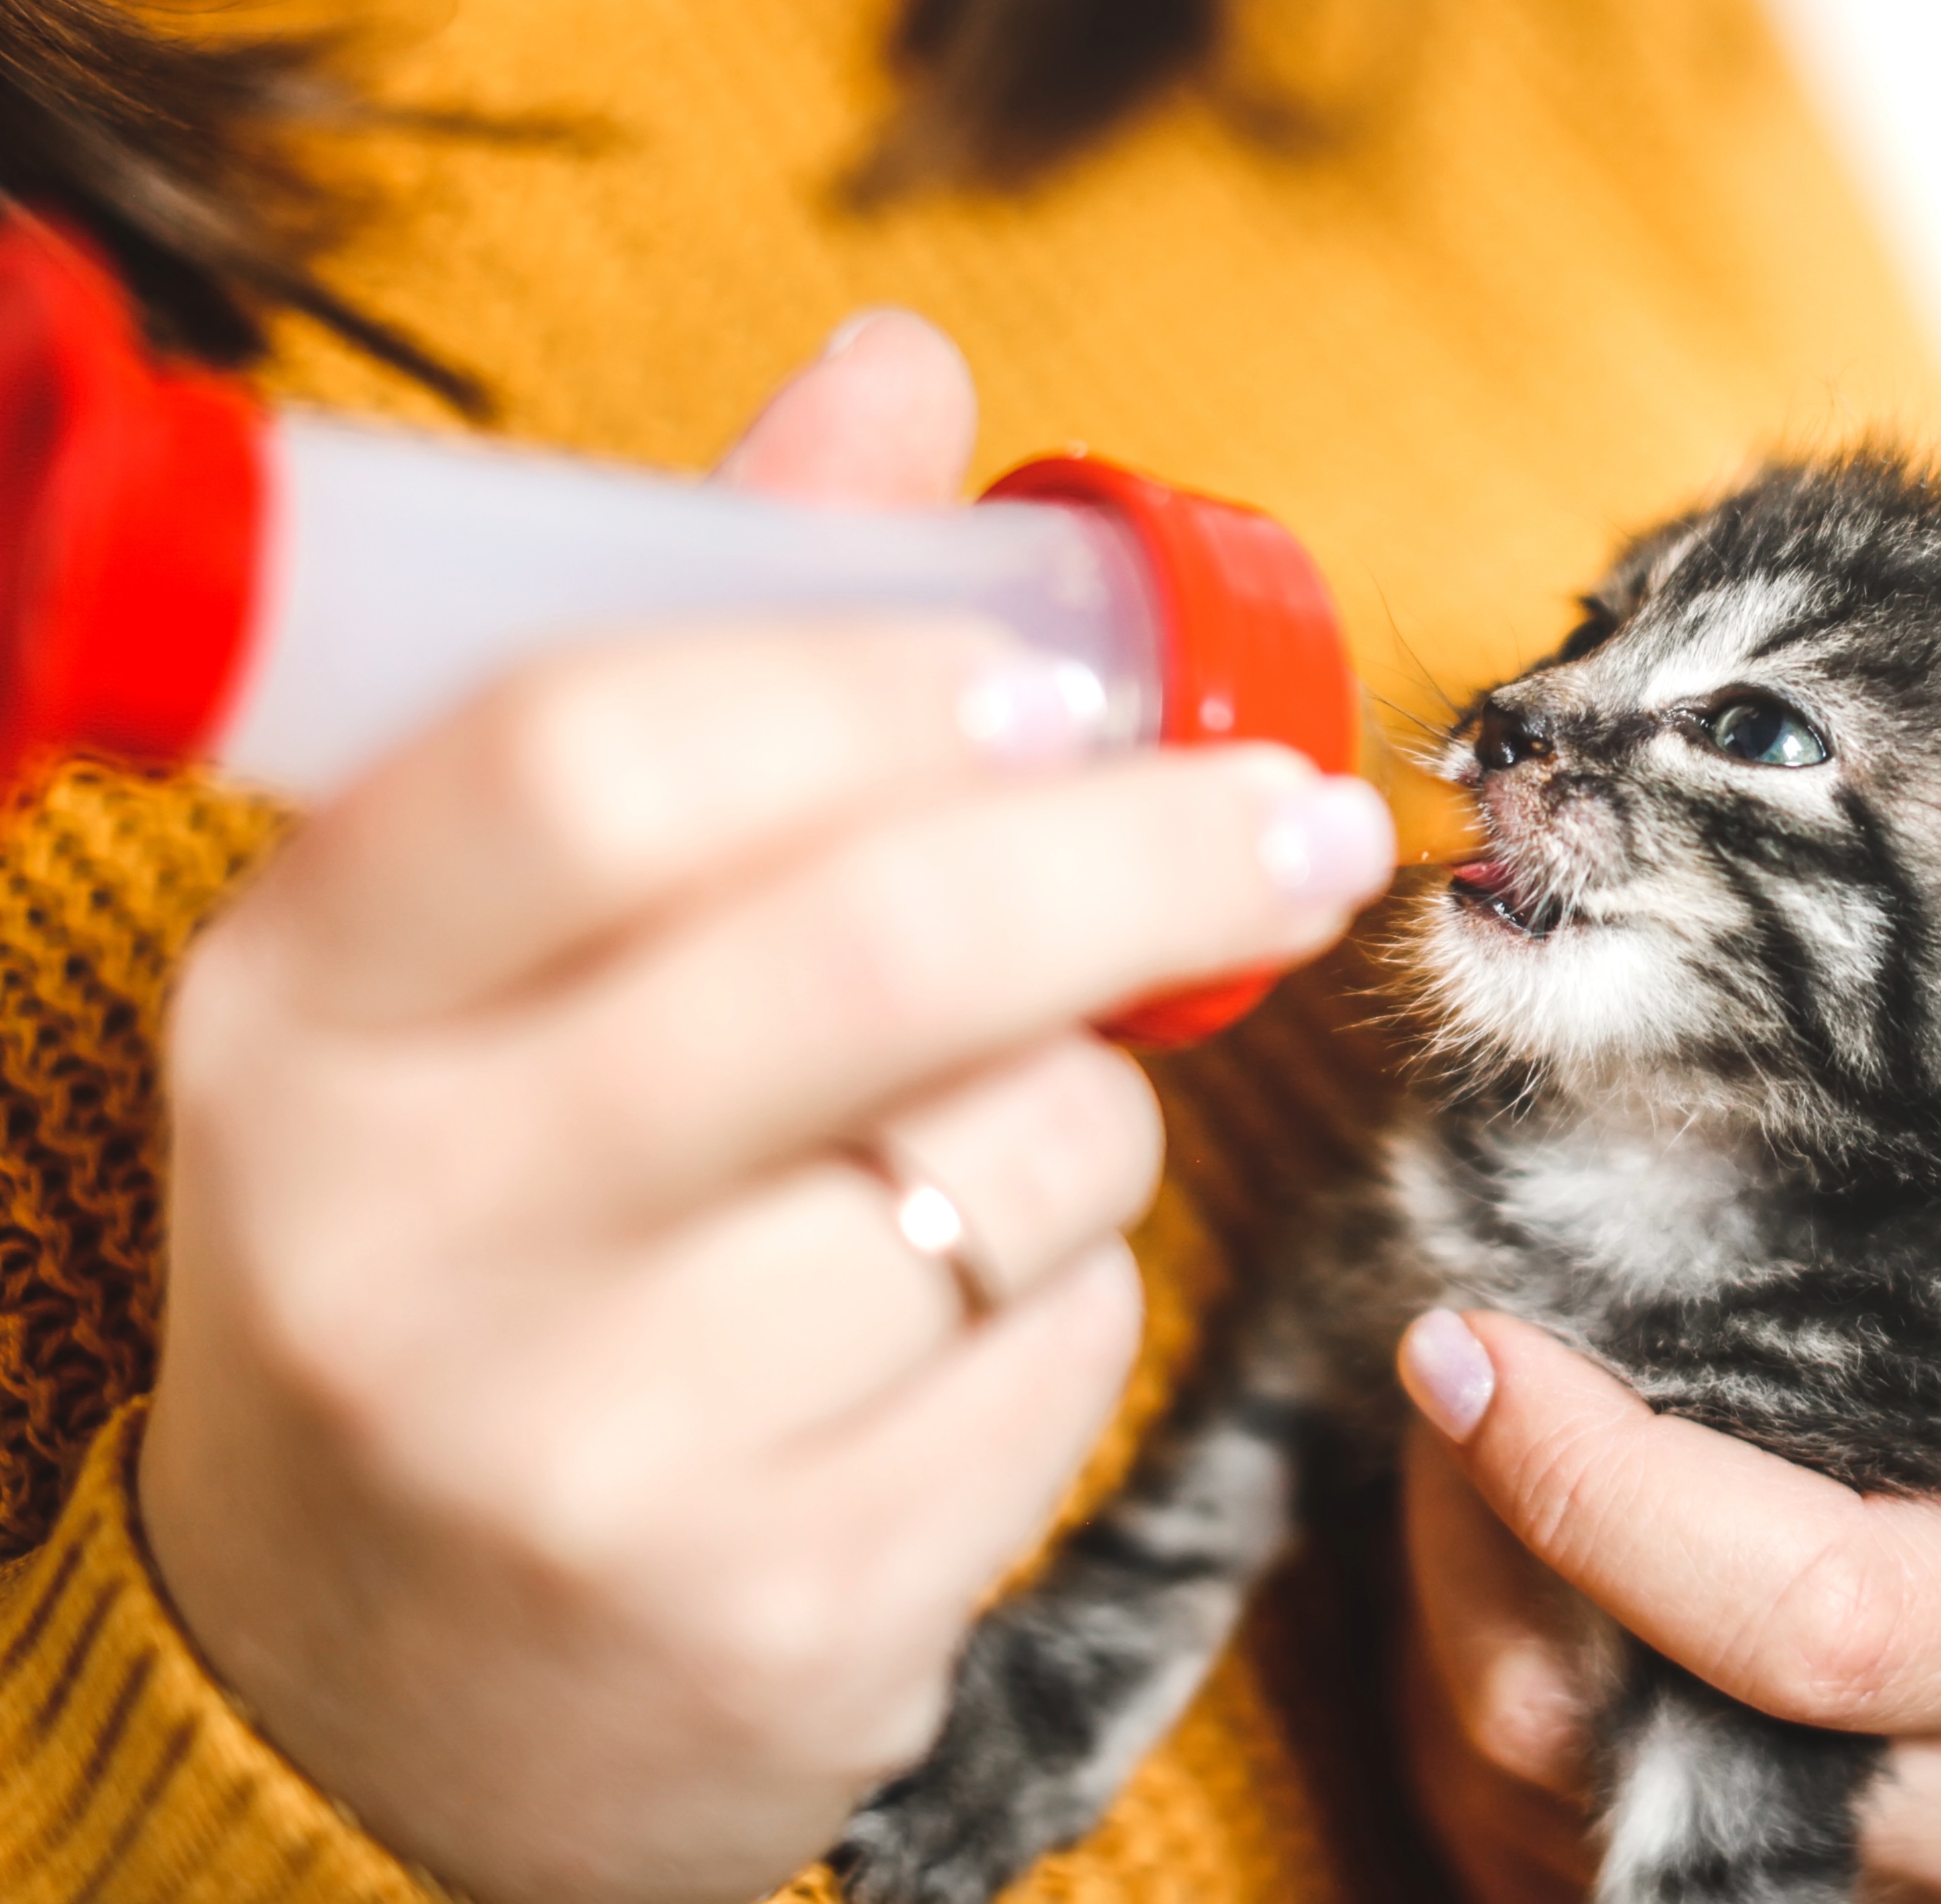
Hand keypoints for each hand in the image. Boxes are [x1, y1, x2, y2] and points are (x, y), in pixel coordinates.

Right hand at [134, 315, 1398, 1903]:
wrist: (384, 1669)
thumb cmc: (483, 1230)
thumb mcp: (490, 956)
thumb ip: (696, 650)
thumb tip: (901, 369)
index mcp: (310, 1008)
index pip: (599, 759)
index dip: (877, 681)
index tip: (1062, 676)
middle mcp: (406, 1234)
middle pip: (882, 952)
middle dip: (1150, 855)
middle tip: (1302, 823)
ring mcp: (584, 1450)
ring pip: (1021, 1160)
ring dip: (1085, 1113)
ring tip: (963, 1145)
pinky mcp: (768, 1616)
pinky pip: (1065, 1359)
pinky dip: (1068, 1301)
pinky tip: (936, 1332)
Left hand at [1393, 1047, 1940, 1903]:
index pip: (1810, 1616)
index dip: (1597, 1489)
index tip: (1469, 1336)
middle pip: (1621, 1741)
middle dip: (1471, 1543)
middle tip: (1444, 1359)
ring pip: (1564, 1834)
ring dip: (1462, 1642)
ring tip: (1463, 1455)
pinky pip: (1593, 1885)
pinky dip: (1507, 1746)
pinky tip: (1522, 1593)